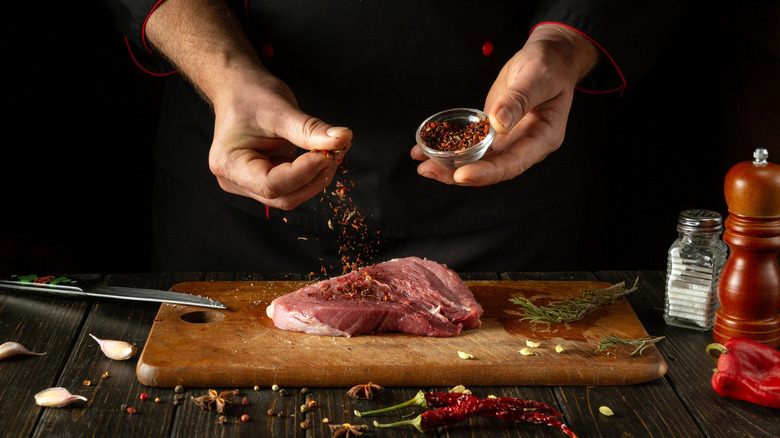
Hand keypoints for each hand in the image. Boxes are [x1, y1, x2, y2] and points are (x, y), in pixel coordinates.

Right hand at [145, 0, 350, 209]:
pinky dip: (312, 174)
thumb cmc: (250, 95)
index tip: (328, 154)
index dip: (303, 173)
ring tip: (332, 152)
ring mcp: (250, 184)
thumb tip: (343, 139)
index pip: (271, 184)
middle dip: (313, 178)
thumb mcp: (280, 109)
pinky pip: (293, 187)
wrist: (238, 89)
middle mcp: (235, 181)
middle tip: (336, 153)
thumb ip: (310, 129)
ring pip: (291, 196)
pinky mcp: (265, 181)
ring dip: (316, 178)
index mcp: (229, 163)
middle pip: (283, 197)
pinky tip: (324, 155)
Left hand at [411, 24, 597, 185]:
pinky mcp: (492, 132)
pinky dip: (448, 148)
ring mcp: (506, 141)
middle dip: (458, 173)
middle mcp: (523, 146)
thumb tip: (498, 123)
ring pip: (477, 161)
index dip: (487, 173)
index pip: (513, 163)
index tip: (462, 175)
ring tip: (422, 165)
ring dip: (448, 166)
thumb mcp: (537, 77)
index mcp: (542, 138)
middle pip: (491, 168)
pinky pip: (470, 145)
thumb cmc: (549, 66)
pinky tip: (424, 149)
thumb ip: (519, 99)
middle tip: (429, 170)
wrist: (548, 58)